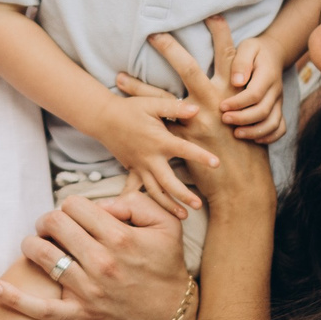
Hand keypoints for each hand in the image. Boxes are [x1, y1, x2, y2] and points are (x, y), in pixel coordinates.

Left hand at [0, 192, 195, 319]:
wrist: (171, 316)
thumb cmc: (166, 266)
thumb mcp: (166, 225)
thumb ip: (135, 203)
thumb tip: (101, 204)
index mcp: (120, 238)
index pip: (75, 205)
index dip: (73, 205)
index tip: (78, 216)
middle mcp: (101, 263)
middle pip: (55, 223)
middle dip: (50, 220)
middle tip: (54, 227)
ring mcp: (87, 291)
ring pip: (41, 254)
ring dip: (34, 244)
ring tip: (39, 244)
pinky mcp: (79, 315)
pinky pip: (41, 309)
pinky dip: (16, 299)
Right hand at [93, 90, 212, 215]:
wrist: (104, 118)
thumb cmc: (130, 109)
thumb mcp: (152, 103)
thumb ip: (175, 108)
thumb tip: (196, 109)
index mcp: (159, 140)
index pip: (184, 149)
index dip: (201, 156)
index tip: (216, 164)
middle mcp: (150, 158)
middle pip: (168, 182)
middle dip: (183, 195)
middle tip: (198, 205)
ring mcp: (139, 166)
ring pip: (154, 191)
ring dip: (168, 205)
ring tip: (183, 216)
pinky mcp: (132, 170)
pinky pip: (136, 190)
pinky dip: (140, 203)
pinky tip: (146, 216)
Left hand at [122, 17, 271, 209]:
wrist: (244, 184)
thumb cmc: (250, 150)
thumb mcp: (253, 117)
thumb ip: (241, 98)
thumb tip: (238, 82)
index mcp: (234, 93)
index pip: (228, 55)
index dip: (221, 34)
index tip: (212, 16)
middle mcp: (214, 102)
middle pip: (188, 67)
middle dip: (170, 48)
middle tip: (152, 34)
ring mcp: (196, 122)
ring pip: (160, 98)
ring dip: (138, 87)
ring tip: (118, 76)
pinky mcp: (181, 142)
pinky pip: (152, 127)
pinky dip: (136, 122)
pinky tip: (120, 116)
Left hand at [220, 35, 286, 144]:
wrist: (272, 54)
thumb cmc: (254, 51)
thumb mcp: (247, 48)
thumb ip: (241, 62)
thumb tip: (237, 82)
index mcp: (267, 75)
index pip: (254, 94)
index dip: (238, 103)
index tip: (222, 106)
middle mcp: (276, 90)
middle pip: (263, 111)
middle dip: (243, 119)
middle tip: (224, 119)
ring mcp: (279, 102)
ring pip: (273, 123)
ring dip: (255, 131)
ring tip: (237, 134)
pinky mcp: (278, 109)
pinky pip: (280, 128)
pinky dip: (270, 137)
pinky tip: (254, 139)